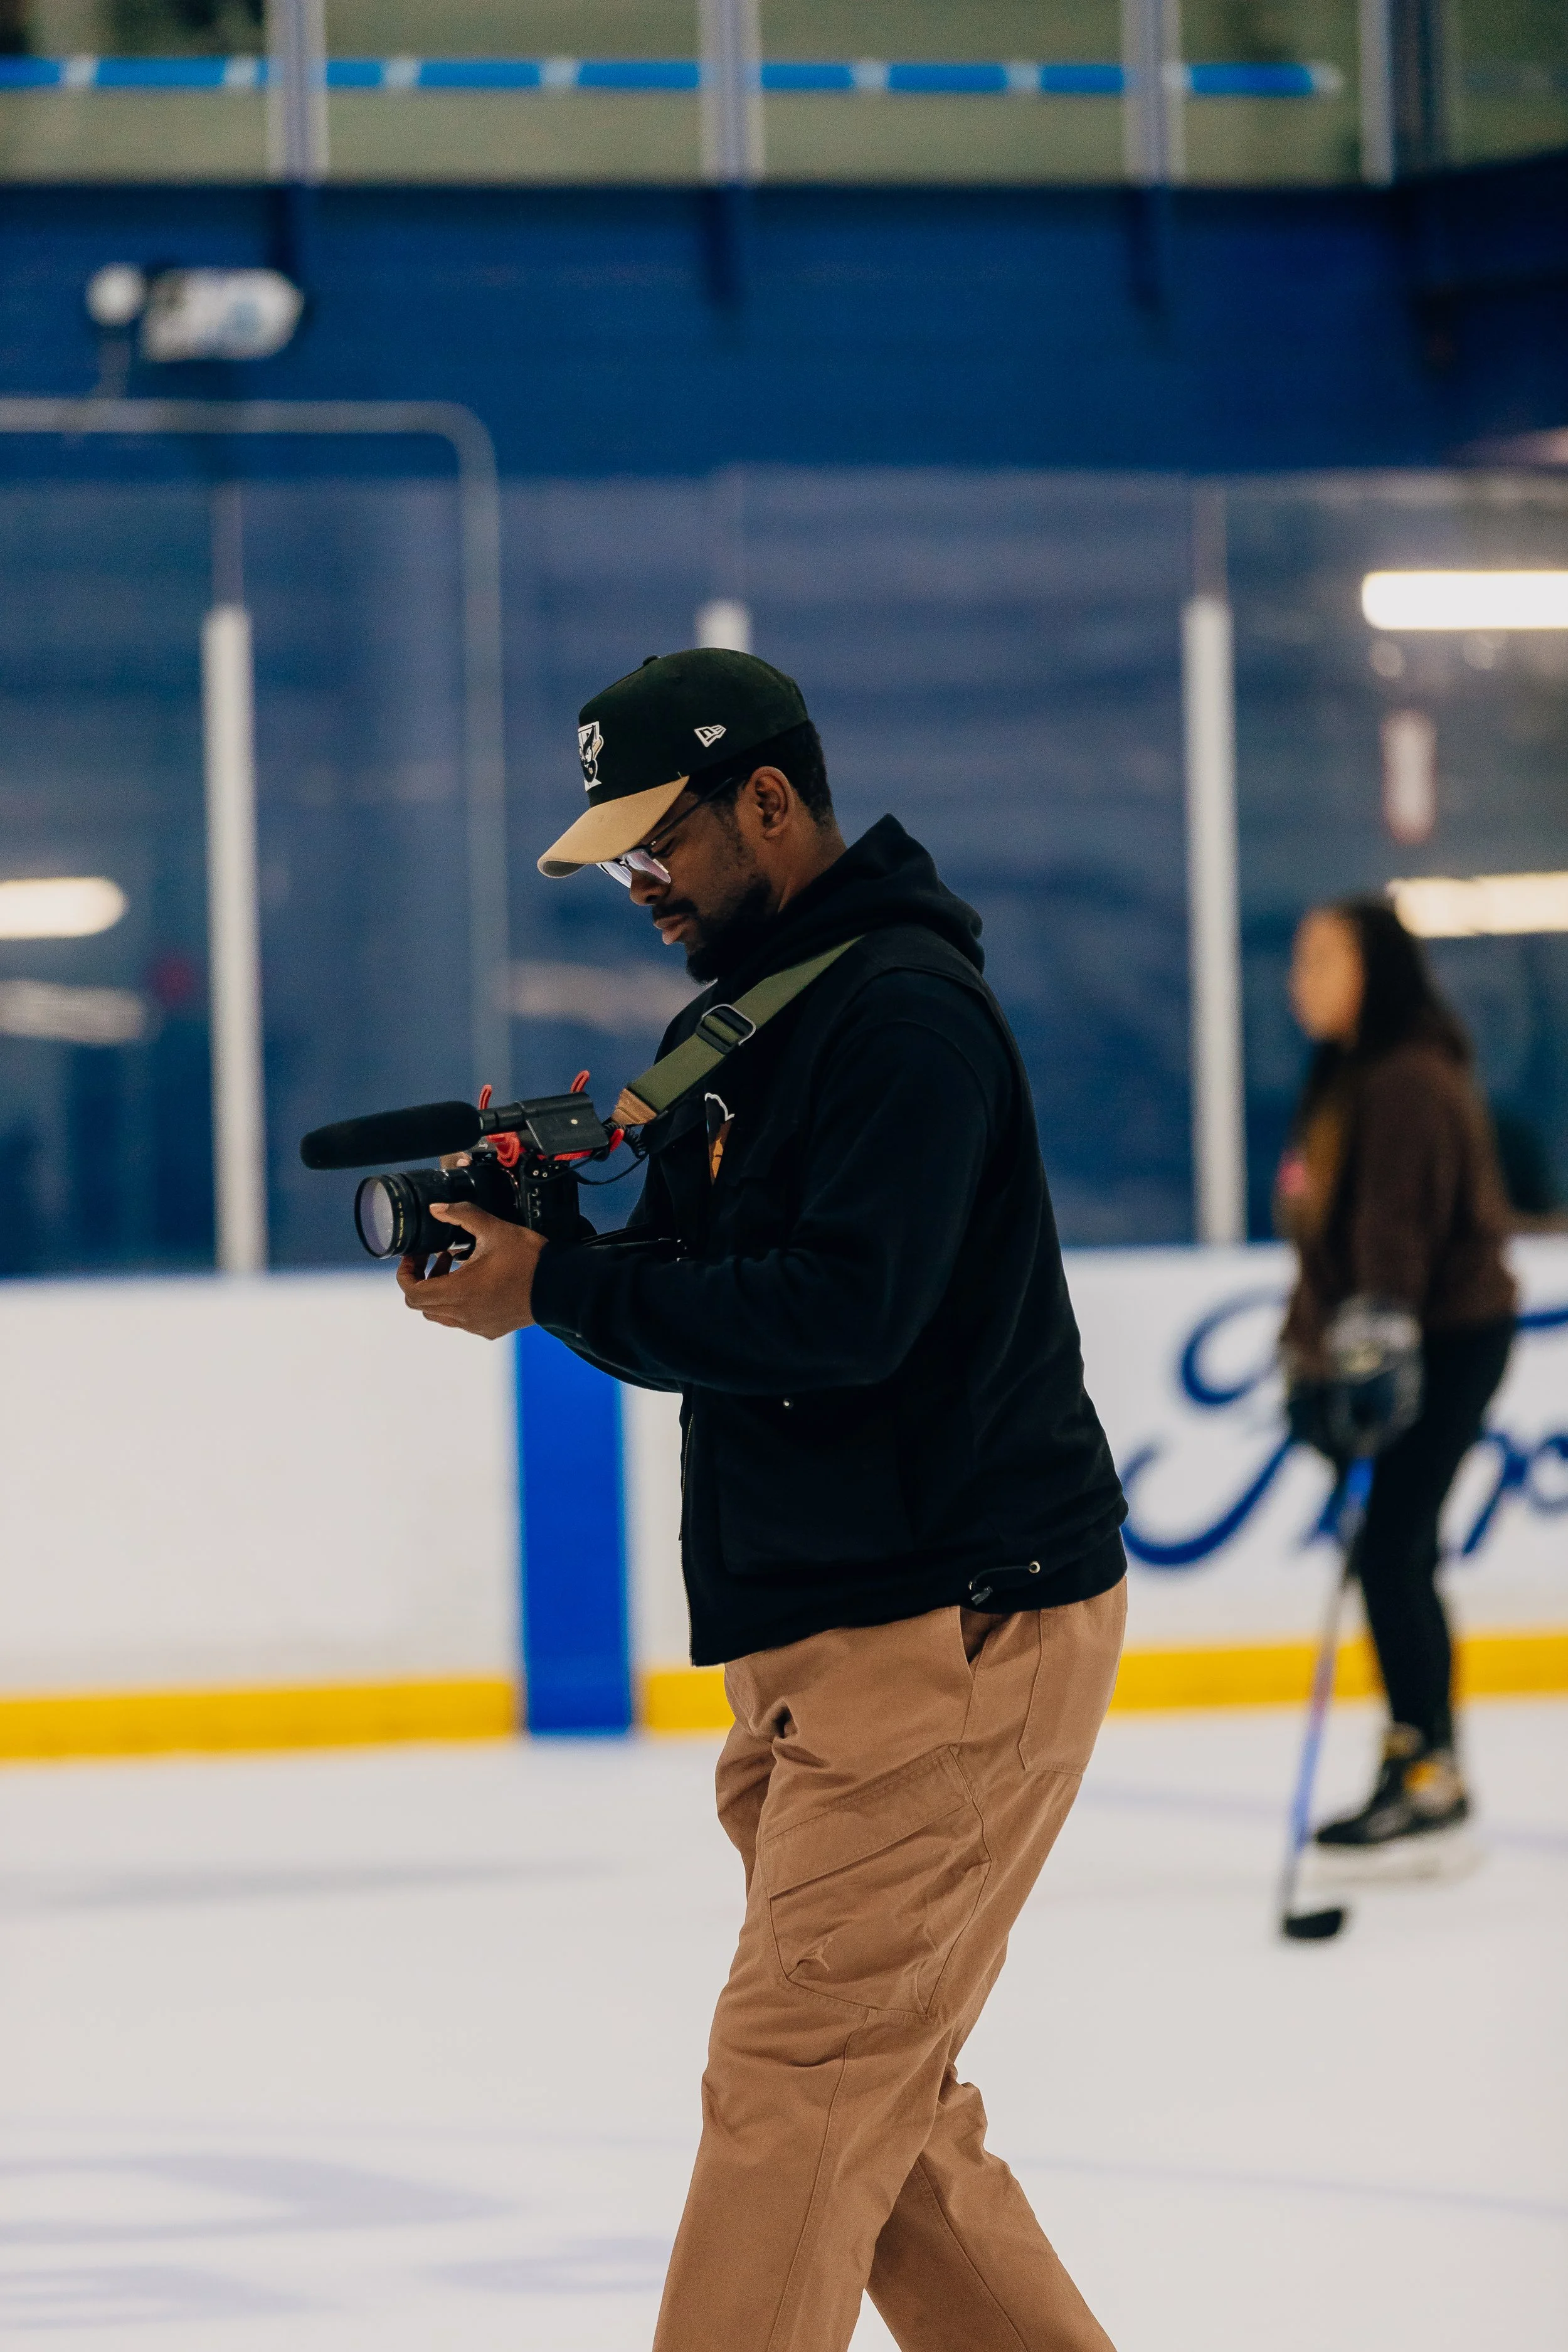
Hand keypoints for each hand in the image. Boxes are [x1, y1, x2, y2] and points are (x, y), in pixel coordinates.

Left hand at [396, 1203, 546, 1340]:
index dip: (406, 1273)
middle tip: (437, 1256)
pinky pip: (461, 1320)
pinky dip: (458, 1302)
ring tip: (457, 1266)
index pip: (412, 1293)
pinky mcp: (490, 1329)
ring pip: (440, 1314)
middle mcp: (462, 1314)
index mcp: (458, 1292)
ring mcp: (476, 1325)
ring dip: (440, 1291)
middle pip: (422, 1305)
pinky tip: (477, 1281)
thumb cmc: (528, 1259)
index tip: (415, 1256)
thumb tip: (436, 1209)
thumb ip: (461, 1214)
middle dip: (422, 1279)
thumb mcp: (493, 1229)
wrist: (561, 1287)